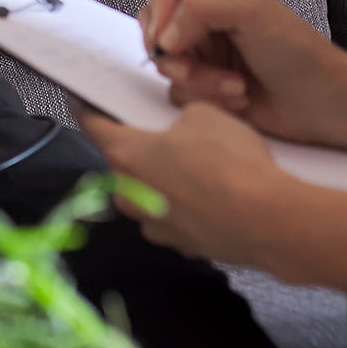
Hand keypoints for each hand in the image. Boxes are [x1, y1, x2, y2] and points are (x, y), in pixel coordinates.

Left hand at [80, 103, 346, 281]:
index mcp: (125, 156)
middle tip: (165, 136)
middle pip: (123, 165)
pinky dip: (187, 206)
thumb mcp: (205, 114)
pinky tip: (215, 197)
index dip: (87, 109)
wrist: (266, 219)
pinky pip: (175, 217)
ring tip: (199, 169)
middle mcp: (129, 195)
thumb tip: (181, 130)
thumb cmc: (228, 160)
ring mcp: (153, 226)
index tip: (80, 101)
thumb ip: (181, 117)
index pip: (92, 126)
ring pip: (149, 195)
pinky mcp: (180, 246)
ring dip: (163, 182)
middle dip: (139, 150)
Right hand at [137, 0, 346, 146]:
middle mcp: (204, 18)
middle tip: (189, 66)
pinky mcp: (206, 87)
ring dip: (200, 80)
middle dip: (174, 53)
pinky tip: (241, 97)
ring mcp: (204, 53)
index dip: (157, 4)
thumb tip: (163, 35)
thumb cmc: (300, 53)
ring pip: (166, 65)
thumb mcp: (251, 12)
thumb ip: (198, 10)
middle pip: (153, 25)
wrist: (324, 103)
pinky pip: (180, 93)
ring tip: (236, 86)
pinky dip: (208, 98)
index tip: (166, 34)